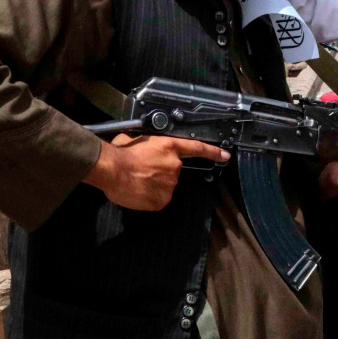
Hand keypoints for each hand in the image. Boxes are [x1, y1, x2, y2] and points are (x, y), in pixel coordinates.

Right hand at [84, 134, 228, 210]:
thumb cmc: (120, 152)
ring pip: (165, 186)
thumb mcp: (135, 138)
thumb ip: (148, 144)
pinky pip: (158, 199)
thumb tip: (144, 147)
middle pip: (172, 171)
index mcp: (170, 147)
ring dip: (153, 185)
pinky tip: (138, 192)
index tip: (225, 156)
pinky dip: (149, 198)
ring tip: (136, 181)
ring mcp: (170, 184)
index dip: (213, 152)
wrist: (112, 170)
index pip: (197, 148)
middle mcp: (175, 166)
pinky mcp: (162, 200)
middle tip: (141, 171)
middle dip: (159, 172)